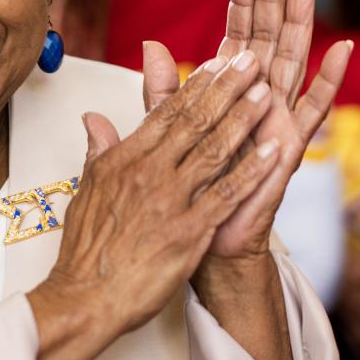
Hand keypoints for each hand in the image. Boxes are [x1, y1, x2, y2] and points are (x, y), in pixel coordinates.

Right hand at [27, 52, 277, 359]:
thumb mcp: (87, 190)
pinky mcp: (190, 232)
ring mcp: (172, 201)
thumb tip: (94, 118)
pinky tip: (273, 151)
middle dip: (226, 88)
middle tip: (249, 61)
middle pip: (195, 121)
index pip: (167, 112)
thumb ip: (99, 150)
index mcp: (126, 159)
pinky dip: (253, 170)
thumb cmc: (87, 249)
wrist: (86, 298)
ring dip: (243, 119)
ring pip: (214, 150)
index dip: (196, 85)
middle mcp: (150, 173)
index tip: (218, 62)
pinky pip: (228, 194)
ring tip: (265, 93)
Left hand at [143, 0, 352, 260]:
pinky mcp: (289, 146)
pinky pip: (315, 110)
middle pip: (267, 38)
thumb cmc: (190, 185)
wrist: (206, 240)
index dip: (240, 1)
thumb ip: (163, 90)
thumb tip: (149, 45)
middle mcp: (257, 98)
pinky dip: (330, 80)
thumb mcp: (169, 130)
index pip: (237, 35)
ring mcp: (277, 119)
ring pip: (292, 62)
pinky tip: (342, 49)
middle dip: (271, 0)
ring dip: (299, 25)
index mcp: (228, 91)